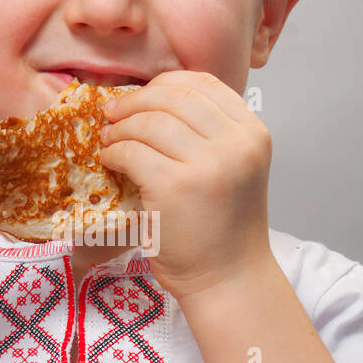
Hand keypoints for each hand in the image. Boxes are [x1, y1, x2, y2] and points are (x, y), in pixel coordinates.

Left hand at [97, 70, 272, 300]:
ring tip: (110, 141)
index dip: (164, 84)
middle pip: (173, 97)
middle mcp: (236, 144)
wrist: (228, 279)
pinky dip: (114, 152)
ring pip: (149, 122)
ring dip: (120, 128)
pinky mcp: (174, 187)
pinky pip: (131, 151)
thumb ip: (209, 133)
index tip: (142, 97)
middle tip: (113, 115)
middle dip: (135, 102)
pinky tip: (110, 162)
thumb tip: (153, 98)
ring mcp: (207, 165)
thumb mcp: (233, 168)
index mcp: (252, 134)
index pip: (203, 84)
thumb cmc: (223, 228)